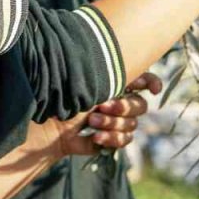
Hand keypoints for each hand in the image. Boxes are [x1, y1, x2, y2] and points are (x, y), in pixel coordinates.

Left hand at [31, 72, 162, 158]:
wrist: (46, 123)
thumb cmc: (63, 93)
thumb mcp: (87, 79)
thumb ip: (110, 69)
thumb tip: (132, 58)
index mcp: (114, 82)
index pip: (143, 80)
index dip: (152, 82)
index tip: (152, 89)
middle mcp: (118, 101)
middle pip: (140, 106)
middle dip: (124, 107)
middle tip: (103, 105)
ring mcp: (115, 122)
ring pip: (132, 124)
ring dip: (112, 123)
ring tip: (91, 121)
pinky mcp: (109, 139)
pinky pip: (124, 140)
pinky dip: (112, 138)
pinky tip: (96, 136)